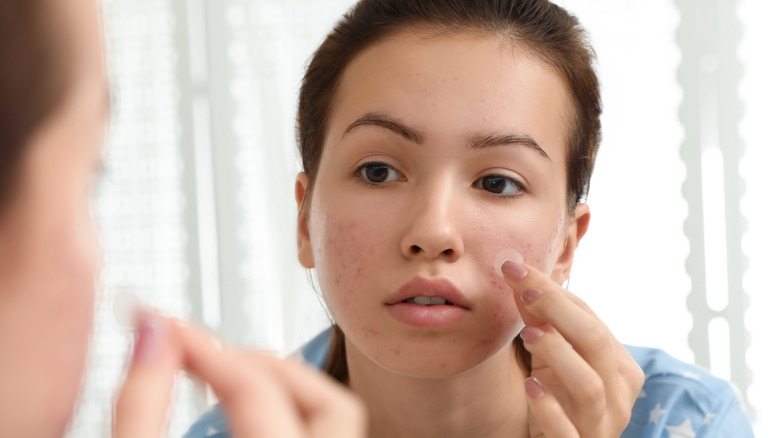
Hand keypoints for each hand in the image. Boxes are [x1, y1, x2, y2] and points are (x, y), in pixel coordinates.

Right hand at [113, 312, 366, 437]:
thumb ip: (139, 405)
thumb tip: (151, 334)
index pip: (255, 388)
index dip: (205, 347)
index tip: (166, 328)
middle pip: (329, 401)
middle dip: (265, 364)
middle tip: (212, 356)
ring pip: (335, 418)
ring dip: (283, 386)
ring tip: (229, 380)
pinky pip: (321, 436)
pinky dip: (289, 414)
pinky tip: (246, 416)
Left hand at [501, 261, 643, 436]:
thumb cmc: (558, 403)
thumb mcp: (550, 360)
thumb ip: (540, 322)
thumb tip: (520, 278)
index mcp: (618, 368)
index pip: (590, 319)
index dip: (554, 291)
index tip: (516, 269)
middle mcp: (618, 396)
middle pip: (596, 343)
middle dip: (558, 310)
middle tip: (523, 290)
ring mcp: (600, 426)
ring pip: (589, 385)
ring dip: (558, 353)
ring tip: (528, 334)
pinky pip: (568, 432)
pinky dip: (549, 408)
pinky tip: (530, 386)